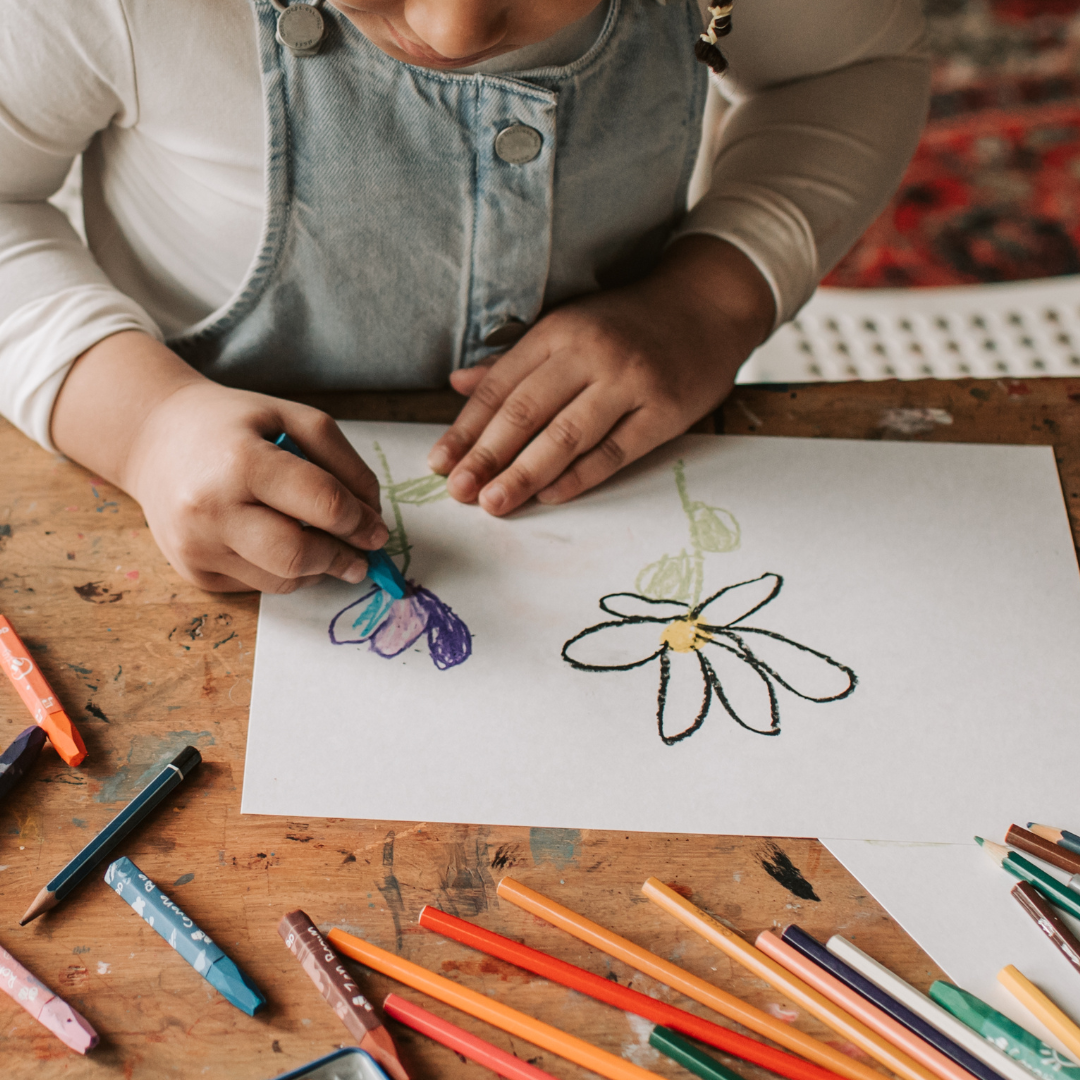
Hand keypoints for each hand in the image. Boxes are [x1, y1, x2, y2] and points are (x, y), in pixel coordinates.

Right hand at [52, 333, 387, 592]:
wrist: (153, 438)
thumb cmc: (231, 425)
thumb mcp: (292, 418)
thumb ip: (342, 463)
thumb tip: (373, 517)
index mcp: (240, 462)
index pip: (321, 504)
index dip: (360, 521)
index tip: (378, 529)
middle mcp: (211, 510)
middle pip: (299, 555)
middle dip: (342, 558)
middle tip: (364, 556)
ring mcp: (197, 547)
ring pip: (283, 580)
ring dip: (317, 568)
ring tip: (325, 545)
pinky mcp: (194, 573)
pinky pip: (259, 586)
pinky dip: (284, 571)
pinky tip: (279, 541)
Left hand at [427, 236, 775, 514]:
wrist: (706, 306)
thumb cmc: (628, 322)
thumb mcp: (569, 326)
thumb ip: (514, 360)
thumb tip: (458, 385)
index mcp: (560, 330)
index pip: (502, 386)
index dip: (467, 427)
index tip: (440, 462)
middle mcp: (591, 353)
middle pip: (527, 412)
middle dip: (487, 456)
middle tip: (458, 491)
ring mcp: (630, 382)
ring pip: (567, 436)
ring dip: (525, 473)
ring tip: (493, 502)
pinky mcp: (664, 411)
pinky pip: (614, 451)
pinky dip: (579, 477)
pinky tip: (550, 496)